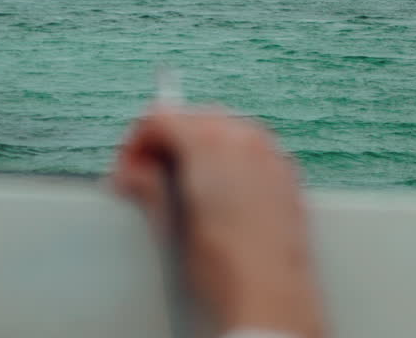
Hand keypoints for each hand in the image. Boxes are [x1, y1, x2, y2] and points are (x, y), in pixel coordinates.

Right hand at [112, 107, 325, 337]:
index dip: (135, 142)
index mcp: (209, 143)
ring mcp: (270, 154)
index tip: (129, 168)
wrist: (272, 299)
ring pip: (224, 128)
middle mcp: (243, 139)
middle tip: (146, 175)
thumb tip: (134, 173)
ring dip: (197, 146)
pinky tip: (217, 191)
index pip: (160, 118)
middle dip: (166, 140)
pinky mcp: (286, 174)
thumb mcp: (172, 226)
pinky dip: (228, 157)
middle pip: (192, 117)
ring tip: (180, 183)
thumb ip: (148, 187)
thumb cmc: (227, 269)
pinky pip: (250, 148)